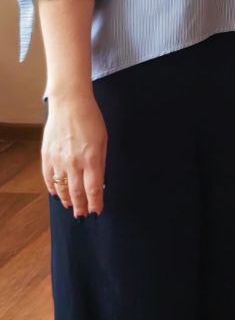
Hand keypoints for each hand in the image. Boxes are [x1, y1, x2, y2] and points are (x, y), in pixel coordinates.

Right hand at [43, 89, 106, 216]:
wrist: (69, 104)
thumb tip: (99, 180)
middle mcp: (73, 163)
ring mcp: (58, 161)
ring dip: (68, 200)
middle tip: (84, 215)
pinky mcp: (47, 157)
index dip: (96, 203)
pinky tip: (57, 194)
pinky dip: (53, 189)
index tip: (98, 211)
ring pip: (61, 189)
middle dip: (81, 206)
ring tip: (72, 207)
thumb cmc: (91, 119)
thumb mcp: (104, 139)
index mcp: (91, 158)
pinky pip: (49, 179)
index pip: (94, 189)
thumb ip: (101, 161)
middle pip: (77, 193)